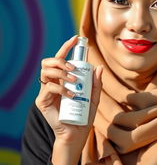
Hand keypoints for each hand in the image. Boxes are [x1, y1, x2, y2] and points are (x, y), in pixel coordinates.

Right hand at [35, 35, 102, 161]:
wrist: (77, 132)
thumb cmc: (84, 114)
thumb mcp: (94, 97)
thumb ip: (96, 83)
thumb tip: (99, 67)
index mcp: (62, 79)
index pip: (60, 58)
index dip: (66, 47)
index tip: (76, 38)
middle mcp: (52, 82)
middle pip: (48, 61)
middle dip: (60, 60)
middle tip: (73, 67)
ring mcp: (46, 91)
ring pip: (46, 72)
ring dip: (61, 72)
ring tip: (74, 80)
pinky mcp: (42, 101)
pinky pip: (49, 88)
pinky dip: (62, 88)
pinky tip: (72, 95)